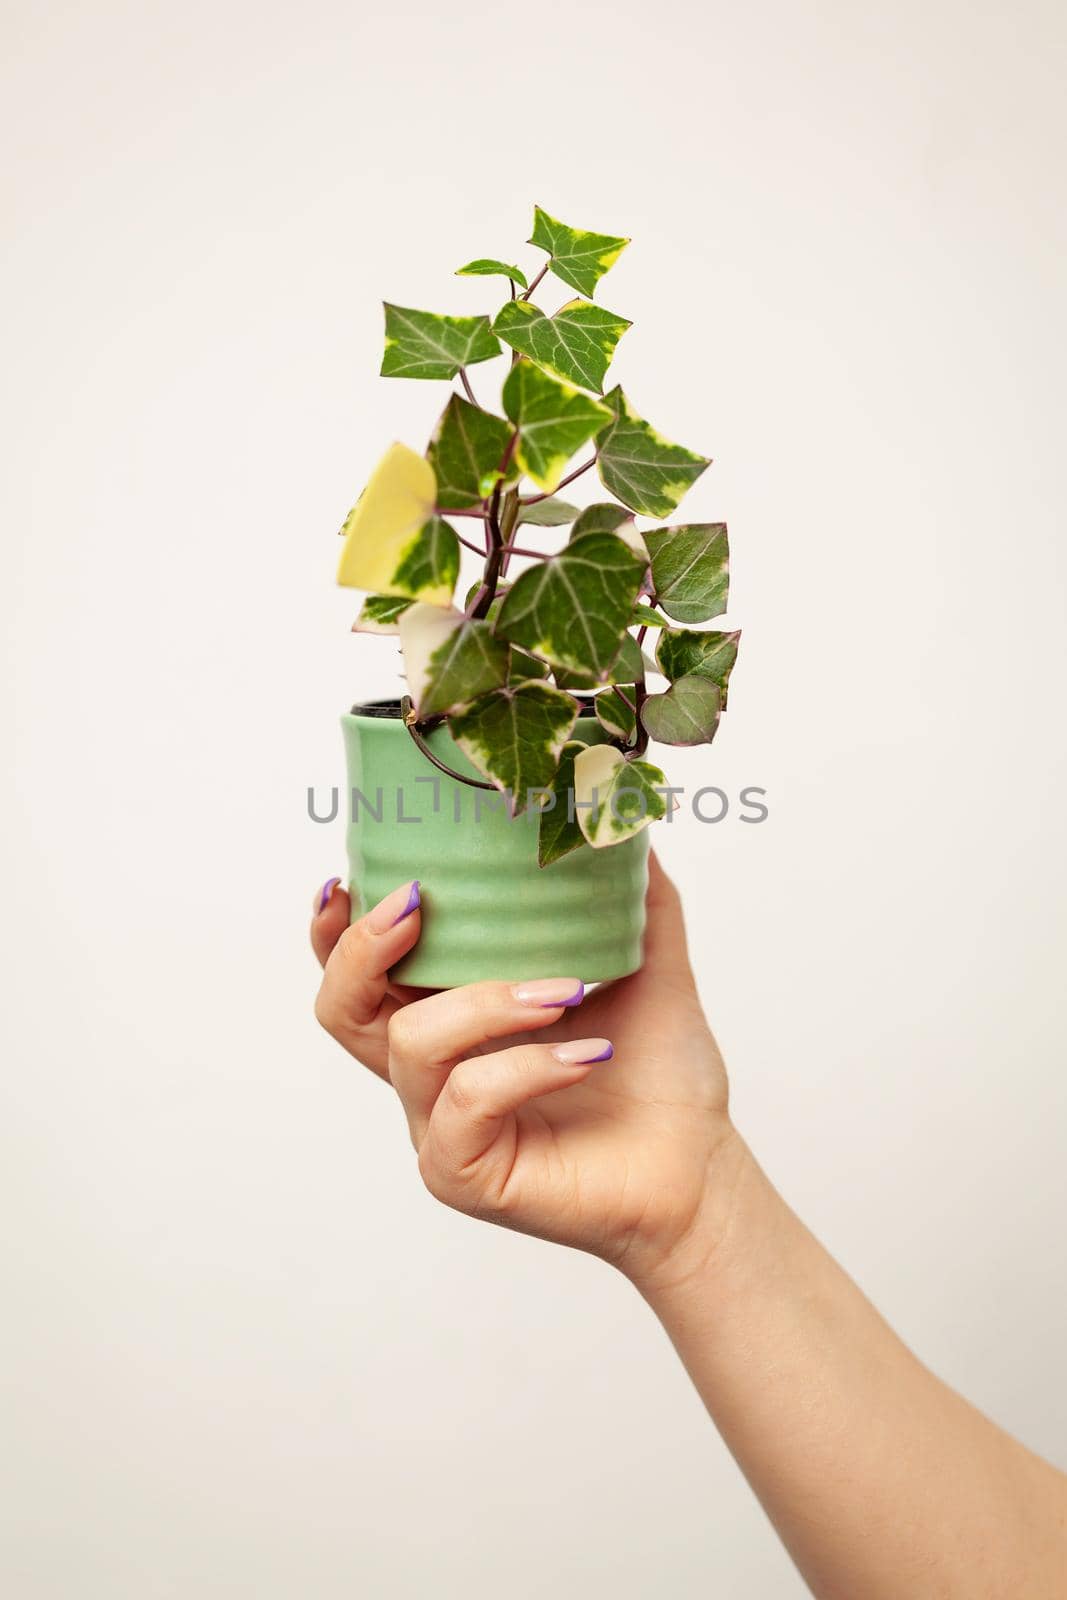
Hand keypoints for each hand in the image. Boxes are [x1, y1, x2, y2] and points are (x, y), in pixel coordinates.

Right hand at [310, 856, 743, 1286]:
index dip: (336, 928)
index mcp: (452, 1018)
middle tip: (421, 905)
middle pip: (341, 1009)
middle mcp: (433, 1071)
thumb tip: (625, 818)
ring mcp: (440, 1125)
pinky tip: (589, 1055)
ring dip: (486, 1001)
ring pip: (411, 1044)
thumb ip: (632, 895)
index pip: (362, 972)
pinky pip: (466, 1103)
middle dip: (363, 948)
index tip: (350, 875)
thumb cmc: (659, 1075)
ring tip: (566, 989)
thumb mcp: (647, 966)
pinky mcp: (464, 1172)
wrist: (699, 1165)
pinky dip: (526, 1066)